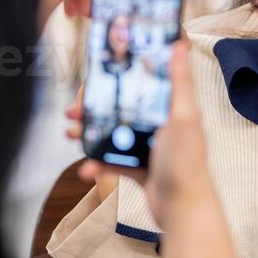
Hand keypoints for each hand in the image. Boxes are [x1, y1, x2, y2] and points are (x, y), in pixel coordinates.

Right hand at [71, 39, 209, 226]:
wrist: (184, 209)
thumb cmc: (187, 162)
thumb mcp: (183, 116)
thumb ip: (179, 82)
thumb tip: (179, 47)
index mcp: (172, 111)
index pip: (144, 88)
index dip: (121, 79)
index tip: (98, 75)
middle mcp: (161, 128)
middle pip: (123, 112)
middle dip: (95, 110)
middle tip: (72, 110)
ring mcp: (150, 150)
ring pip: (114, 136)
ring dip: (90, 135)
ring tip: (69, 134)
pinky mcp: (141, 171)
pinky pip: (114, 163)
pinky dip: (98, 165)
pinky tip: (85, 169)